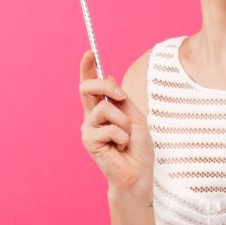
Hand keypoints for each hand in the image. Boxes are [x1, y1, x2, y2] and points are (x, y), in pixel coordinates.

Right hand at [78, 49, 153, 192]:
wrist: (138, 173)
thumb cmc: (138, 147)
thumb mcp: (134, 116)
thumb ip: (121, 99)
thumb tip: (108, 75)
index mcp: (102, 109)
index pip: (90, 85)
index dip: (88, 67)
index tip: (89, 51)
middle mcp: (91, 117)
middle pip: (87, 88)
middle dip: (106, 85)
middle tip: (122, 96)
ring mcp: (88, 129)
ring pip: (104, 108)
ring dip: (124, 123)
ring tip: (126, 138)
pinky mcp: (89, 141)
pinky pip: (109, 127)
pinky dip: (122, 137)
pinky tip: (120, 148)